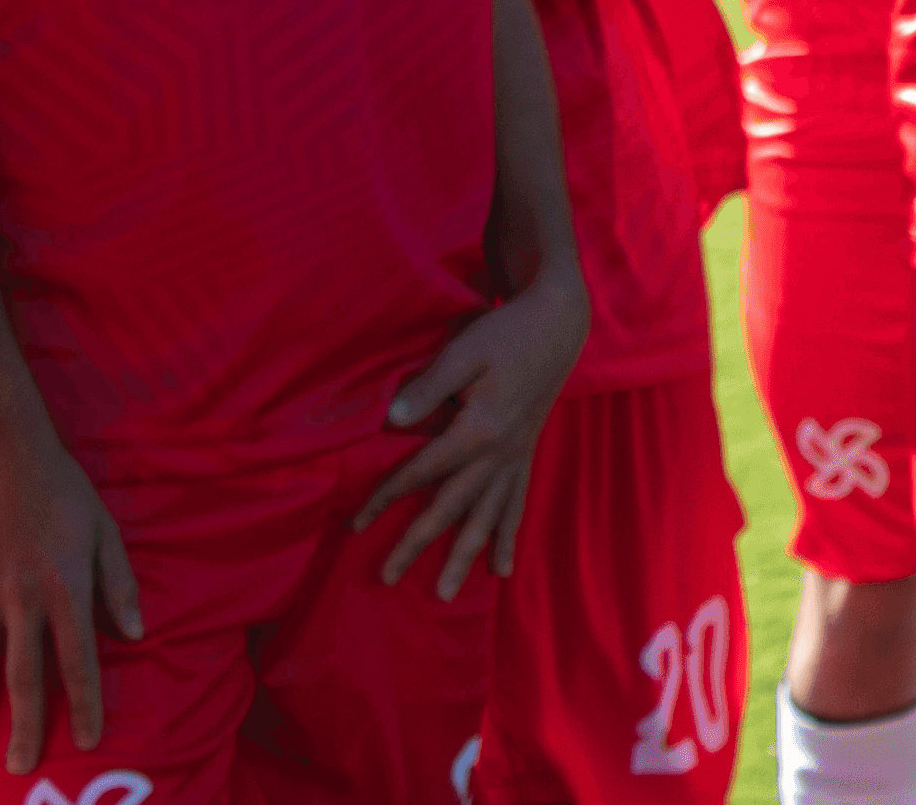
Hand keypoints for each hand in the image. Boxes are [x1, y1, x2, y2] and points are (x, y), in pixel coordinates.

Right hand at [0, 413, 140, 772]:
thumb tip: (136, 633)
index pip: (78, 660)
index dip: (85, 704)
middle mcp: (22, 597)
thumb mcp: (105, 530)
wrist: (0, 453)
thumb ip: (118, 584)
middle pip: (24, 675)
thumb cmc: (63, 490)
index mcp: (66, 586)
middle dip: (26, 725)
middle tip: (23, 766)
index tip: (88, 740)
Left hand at [351, 261, 587, 599]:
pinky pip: (516, 504)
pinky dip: (507, 537)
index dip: (385, 497)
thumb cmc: (506, 333)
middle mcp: (500, 453)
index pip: (423, 471)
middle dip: (417, 544)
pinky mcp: (526, 454)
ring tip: (446, 592)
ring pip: (487, 517)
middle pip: (452, 507)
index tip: (356, 524)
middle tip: (387, 578)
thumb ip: (428, 387)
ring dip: (465, 556)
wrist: (559, 324)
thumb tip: (391, 421)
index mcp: (480, 430)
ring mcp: (516, 457)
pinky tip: (503, 568)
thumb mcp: (464, 351)